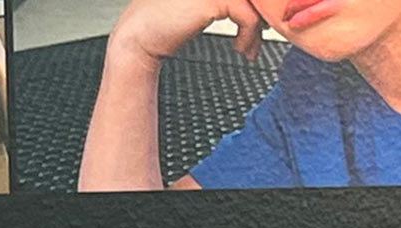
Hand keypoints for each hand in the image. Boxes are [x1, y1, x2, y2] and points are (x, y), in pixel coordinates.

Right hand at [110, 0, 261, 64]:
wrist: (139, 36)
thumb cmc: (163, 23)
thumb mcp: (198, 5)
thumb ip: (221, 0)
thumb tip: (253, 9)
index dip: (254, 6)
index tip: (257, 25)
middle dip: (261, 16)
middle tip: (259, 37)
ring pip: (254, 5)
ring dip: (256, 30)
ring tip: (249, 49)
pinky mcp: (214, 0)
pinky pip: (248, 18)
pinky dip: (249, 37)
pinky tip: (240, 49)